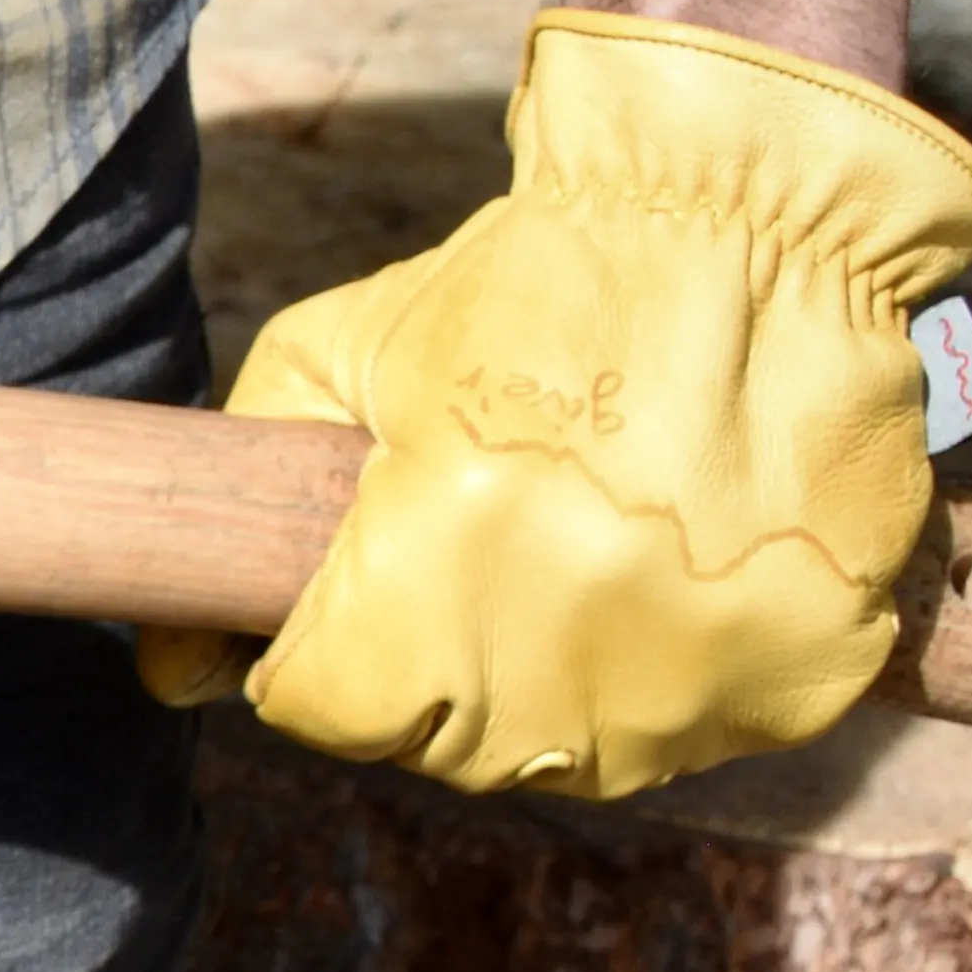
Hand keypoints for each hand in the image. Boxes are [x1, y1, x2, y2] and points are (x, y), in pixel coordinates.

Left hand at [141, 11, 971, 798]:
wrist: (748, 217)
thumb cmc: (517, 283)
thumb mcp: (336, 359)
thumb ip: (230, 510)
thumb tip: (172, 677)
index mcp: (438, 574)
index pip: (329, 707)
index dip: (319, 651)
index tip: (352, 589)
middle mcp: (569, 647)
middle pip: (444, 742)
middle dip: (425, 667)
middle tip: (465, 553)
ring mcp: (697, 673)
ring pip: (570, 754)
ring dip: (548, 680)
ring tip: (565, 550)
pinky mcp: (799, 668)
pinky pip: (702, 727)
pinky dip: (672, 671)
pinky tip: (665, 565)